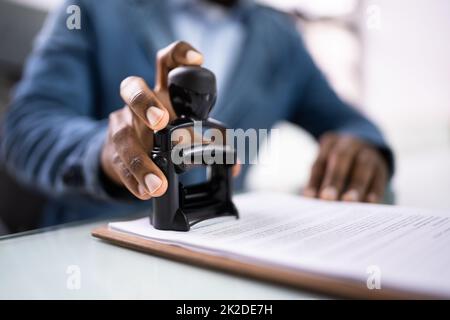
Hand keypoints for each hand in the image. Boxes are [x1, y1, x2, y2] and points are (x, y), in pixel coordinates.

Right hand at [100, 41, 203, 199]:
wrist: (126, 155)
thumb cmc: (161, 136)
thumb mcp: (186, 131)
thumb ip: (211, 142)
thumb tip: (234, 164)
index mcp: (161, 92)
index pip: (166, 62)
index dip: (180, 54)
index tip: (199, 60)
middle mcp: (139, 104)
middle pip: (132, 88)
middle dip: (146, 103)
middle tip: (161, 122)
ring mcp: (122, 126)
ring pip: (123, 135)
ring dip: (142, 160)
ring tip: (159, 183)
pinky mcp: (113, 152)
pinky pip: (120, 165)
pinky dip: (135, 180)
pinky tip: (146, 192)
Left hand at [303, 133, 388, 202]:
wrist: (365, 146)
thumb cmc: (336, 163)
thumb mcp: (325, 163)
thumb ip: (319, 181)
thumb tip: (312, 202)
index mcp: (330, 142)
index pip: (320, 162)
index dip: (314, 181)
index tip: (309, 197)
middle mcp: (350, 144)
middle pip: (341, 158)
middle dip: (334, 179)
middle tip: (327, 198)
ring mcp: (368, 153)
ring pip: (363, 166)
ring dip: (356, 185)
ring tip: (348, 201)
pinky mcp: (382, 167)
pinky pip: (379, 178)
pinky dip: (375, 191)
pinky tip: (370, 203)